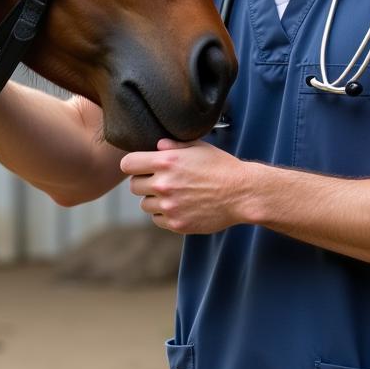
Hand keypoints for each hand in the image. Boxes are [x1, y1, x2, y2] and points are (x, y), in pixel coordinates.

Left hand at [120, 138, 251, 234]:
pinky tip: (179, 206)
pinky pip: (157, 219)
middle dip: (144, 182)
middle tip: (160, 181)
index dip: (133, 164)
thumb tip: (158, 145)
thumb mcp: (198, 147)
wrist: (242, 193)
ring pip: (145, 204)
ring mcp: (169, 206)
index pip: (127, 164)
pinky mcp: (176, 223)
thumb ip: (173, 145)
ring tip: (173, 195)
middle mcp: (163, 184)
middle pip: (134, 186)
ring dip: (154, 200)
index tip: (140, 166)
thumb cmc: (221, 167)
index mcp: (165, 162)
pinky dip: (164, 214)